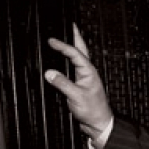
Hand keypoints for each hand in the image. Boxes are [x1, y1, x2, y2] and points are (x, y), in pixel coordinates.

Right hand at [45, 24, 112, 148]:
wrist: (99, 123)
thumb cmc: (92, 111)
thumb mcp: (76, 97)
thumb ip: (63, 84)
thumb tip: (49, 73)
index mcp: (89, 72)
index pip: (75, 54)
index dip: (63, 46)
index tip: (51, 40)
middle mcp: (88, 72)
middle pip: (81, 50)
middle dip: (75, 37)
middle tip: (70, 25)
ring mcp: (85, 78)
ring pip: (78, 58)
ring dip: (72, 46)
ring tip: (66, 36)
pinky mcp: (80, 84)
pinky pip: (73, 67)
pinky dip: (68, 59)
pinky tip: (63, 58)